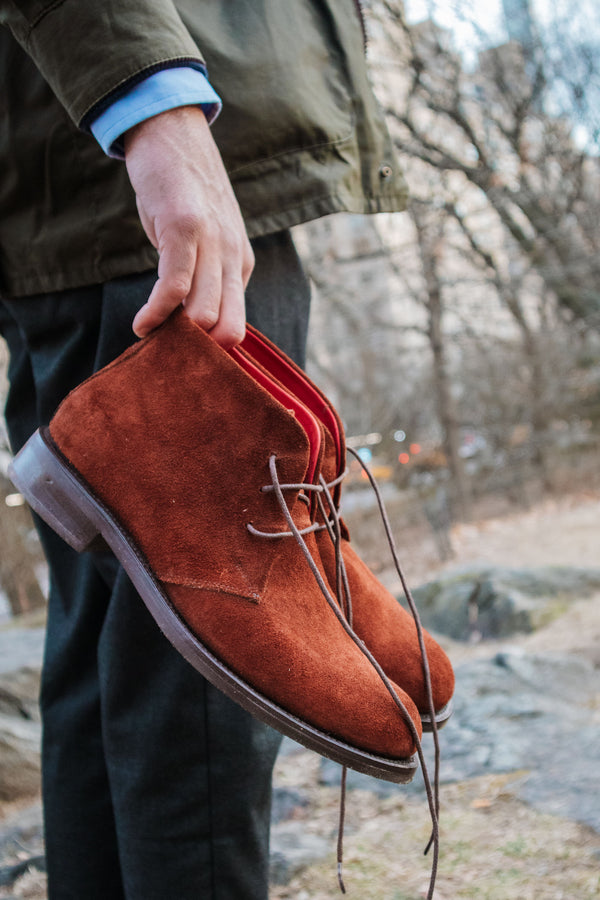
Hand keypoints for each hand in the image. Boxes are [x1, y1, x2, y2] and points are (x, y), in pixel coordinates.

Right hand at [124, 105, 253, 346]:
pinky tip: (141, 325)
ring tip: (151, 340)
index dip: (210, 351)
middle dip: (197, 353)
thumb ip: (204, 277)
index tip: (183, 360)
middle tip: (166, 358)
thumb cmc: (181, 194)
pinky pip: (175, 286)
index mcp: (240, 264)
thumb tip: (190, 324)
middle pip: (228, 329)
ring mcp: (211, 242)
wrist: (171, 133)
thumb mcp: (204, 241)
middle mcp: (233, 257)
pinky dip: (157, 313)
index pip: (236, 327)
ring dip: (175, 337)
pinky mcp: (184, 227)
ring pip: (206, 313)